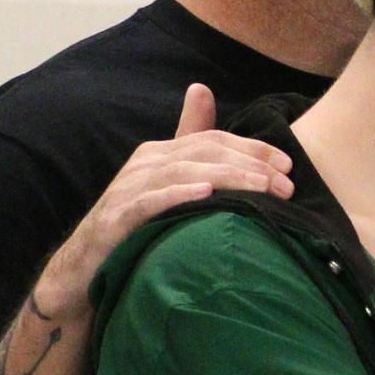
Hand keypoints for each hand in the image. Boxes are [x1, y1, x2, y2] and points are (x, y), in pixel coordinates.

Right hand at [36, 84, 292, 318]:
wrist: (84, 269)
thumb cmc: (137, 228)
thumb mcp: (170, 191)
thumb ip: (197, 156)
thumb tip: (212, 104)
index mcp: (161, 154)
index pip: (214, 140)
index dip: (253, 149)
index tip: (289, 166)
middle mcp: (144, 164)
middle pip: (204, 153)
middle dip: (250, 165)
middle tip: (286, 185)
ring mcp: (127, 189)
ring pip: (182, 172)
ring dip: (227, 178)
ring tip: (261, 188)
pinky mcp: (114, 219)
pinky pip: (147, 202)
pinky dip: (176, 196)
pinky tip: (205, 195)